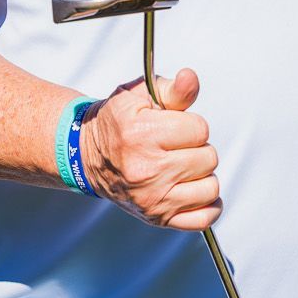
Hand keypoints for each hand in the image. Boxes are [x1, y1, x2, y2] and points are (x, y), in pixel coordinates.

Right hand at [79, 67, 220, 230]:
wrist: (87, 155)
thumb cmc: (117, 123)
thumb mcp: (138, 95)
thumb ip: (172, 89)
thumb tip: (190, 79)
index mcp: (142, 135)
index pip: (200, 129)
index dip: (191, 124)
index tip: (173, 126)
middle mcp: (147, 171)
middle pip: (208, 158)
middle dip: (196, 147)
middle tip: (174, 146)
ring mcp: (152, 199)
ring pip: (210, 187)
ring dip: (201, 174)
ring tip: (182, 166)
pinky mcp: (157, 218)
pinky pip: (202, 219)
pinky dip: (207, 205)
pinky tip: (194, 190)